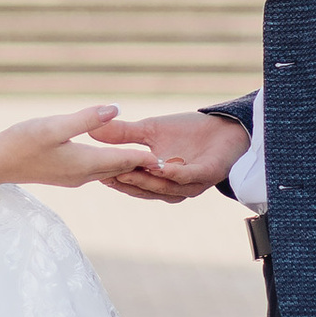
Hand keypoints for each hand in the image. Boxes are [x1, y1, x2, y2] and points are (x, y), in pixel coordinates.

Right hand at [0, 104, 157, 191]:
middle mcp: (84, 175)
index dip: (147, 156)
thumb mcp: (55, 126)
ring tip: (149, 159)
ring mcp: (74, 176)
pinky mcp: (64, 173)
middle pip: (121, 169)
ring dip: (128, 165)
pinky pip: (97, 171)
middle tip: (170, 160)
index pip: (125, 161)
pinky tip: (113, 159)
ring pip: (109, 171)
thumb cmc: (22, 142)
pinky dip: (111, 165)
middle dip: (143, 164)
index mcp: (86, 163)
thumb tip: (117, 109)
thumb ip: (87, 118)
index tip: (170, 154)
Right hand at [95, 110, 248, 202]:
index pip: (132, 183)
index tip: (94, 172)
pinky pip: (188, 177)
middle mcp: (172, 188)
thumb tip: (92, 130)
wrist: (223, 127)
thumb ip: (124, 134)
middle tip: (105, 175)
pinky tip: (161, 166)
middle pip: (146, 189)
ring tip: (127, 171)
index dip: (114, 178)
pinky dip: (174, 173)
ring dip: (146, 180)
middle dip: (126, 182)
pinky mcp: (207, 175)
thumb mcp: (150, 130)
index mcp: (157, 181)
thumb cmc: (187, 132)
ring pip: (164, 188)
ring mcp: (190, 184)